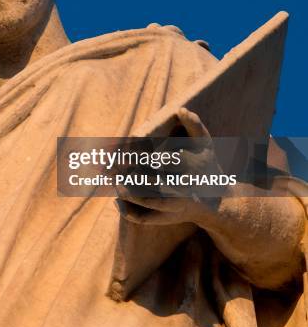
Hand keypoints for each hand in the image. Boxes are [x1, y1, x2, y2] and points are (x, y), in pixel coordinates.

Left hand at [117, 107, 220, 225]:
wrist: (216, 202)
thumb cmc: (208, 166)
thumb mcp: (206, 144)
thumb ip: (195, 125)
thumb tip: (181, 108)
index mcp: (190, 167)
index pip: (161, 161)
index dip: (141, 158)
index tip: (124, 153)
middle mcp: (183, 187)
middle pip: (152, 182)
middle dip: (130, 176)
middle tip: (110, 169)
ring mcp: (176, 205)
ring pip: (147, 201)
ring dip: (127, 193)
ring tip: (113, 183)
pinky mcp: (168, 218)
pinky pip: (146, 218)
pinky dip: (129, 212)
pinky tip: (116, 201)